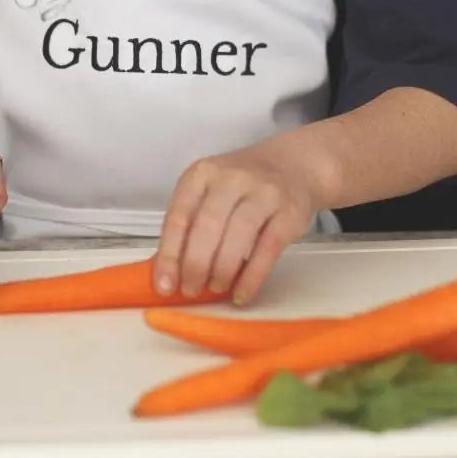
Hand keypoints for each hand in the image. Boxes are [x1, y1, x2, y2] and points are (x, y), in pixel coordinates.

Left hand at [153, 141, 317, 304]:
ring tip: (215, 287)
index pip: (178, 216)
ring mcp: (263, 193)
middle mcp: (232, 178)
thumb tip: (169, 271)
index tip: (164, 284)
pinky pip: (268, 249)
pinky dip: (252, 277)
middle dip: (195, 266)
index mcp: (203, 173)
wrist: (292, 164)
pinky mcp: (290, 212)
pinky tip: (241, 293)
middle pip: (207, 226)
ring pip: (238, 236)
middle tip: (190, 289)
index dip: (169, 255)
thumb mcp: (210, 190)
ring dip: (222, 270)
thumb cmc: (242, 185)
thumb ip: (191, 223)